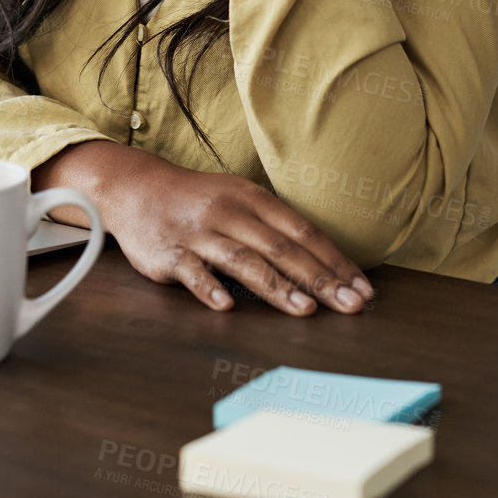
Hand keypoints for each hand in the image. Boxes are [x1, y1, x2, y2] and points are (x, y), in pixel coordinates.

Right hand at [95, 151, 373, 316]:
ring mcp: (198, 232)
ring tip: (306, 311)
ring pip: (244, 260)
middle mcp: (229, 212)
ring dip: (277, 287)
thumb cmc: (198, 201)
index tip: (363, 289)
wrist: (135, 187)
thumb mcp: (239, 199)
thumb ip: (274, 227)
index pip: (303, 231)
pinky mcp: (169, 252)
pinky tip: (226, 307)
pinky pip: (192, 272)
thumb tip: (323, 263)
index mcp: (252, 198)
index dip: (335, 261)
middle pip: (281, 247)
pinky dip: (209, 288)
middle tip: (351, 306)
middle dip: (320, 278)